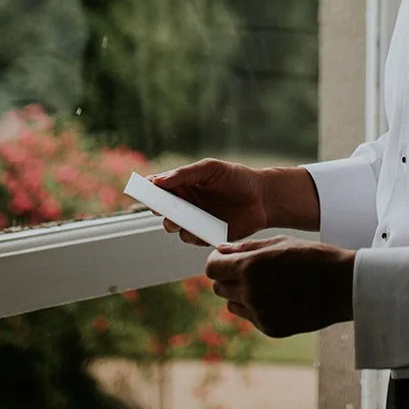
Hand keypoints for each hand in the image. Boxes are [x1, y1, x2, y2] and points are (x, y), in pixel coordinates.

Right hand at [151, 159, 267, 242]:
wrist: (262, 198)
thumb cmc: (236, 177)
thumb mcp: (210, 169)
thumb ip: (185, 174)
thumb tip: (158, 180)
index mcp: (184, 184)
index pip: (160, 188)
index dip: (150, 189)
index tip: (145, 189)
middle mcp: (186, 203)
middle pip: (162, 209)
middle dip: (159, 208)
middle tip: (160, 206)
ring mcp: (194, 220)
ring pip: (173, 226)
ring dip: (173, 223)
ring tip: (180, 219)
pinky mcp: (205, 235)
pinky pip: (190, 238)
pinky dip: (191, 235)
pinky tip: (198, 230)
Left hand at [205, 236, 354, 337]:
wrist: (342, 286)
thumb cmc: (312, 257)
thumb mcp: (279, 243)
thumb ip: (246, 248)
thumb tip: (221, 250)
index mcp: (251, 267)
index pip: (211, 269)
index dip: (217, 261)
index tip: (225, 258)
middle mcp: (251, 293)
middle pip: (218, 288)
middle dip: (227, 277)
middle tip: (246, 269)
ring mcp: (260, 314)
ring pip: (231, 305)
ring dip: (239, 294)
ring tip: (264, 283)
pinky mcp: (271, 329)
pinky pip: (250, 317)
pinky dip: (256, 307)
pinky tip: (277, 297)